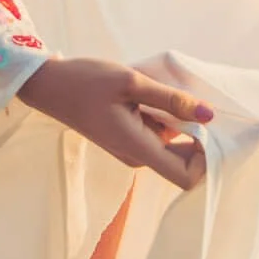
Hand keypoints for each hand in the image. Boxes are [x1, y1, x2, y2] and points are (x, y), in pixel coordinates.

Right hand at [17, 57, 211, 189]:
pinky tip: (151, 92)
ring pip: (171, 143)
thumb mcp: (131, 82)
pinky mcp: (128, 139)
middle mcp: (137, 156)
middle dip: (196, 133)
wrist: (50, 85)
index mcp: (138, 148)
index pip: (185, 177)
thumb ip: (170, 99)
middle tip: (189, 97)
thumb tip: (209, 114)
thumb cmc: (86, 81)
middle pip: (183, 160)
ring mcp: (132, 149)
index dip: (205, 158)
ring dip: (178, 119)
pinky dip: (164, 115)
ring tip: (161, 89)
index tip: (207, 125)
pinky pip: (158, 134)